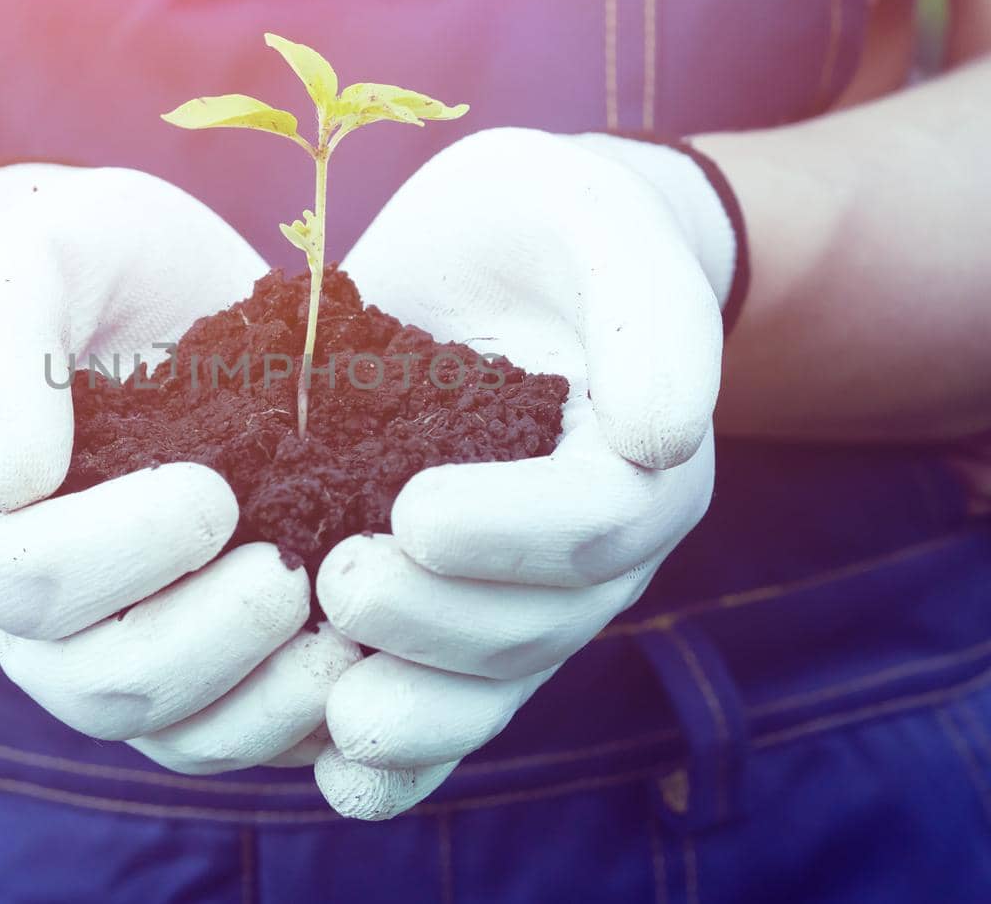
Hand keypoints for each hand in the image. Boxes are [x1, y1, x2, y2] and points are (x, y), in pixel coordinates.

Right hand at [0, 163, 360, 773]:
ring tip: (338, 628)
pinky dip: (300, 718)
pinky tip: (363, 657)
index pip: (24, 581)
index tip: (213, 488)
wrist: (157, 296)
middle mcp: (30, 618)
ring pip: (171, 732)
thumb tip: (11, 480)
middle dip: (202, 638)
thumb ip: (1, 344)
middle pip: (96, 683)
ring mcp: (113, 653)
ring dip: (261, 698)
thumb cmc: (94, 266)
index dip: (118, 552)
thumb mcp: (44, 255)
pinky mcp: (198, 673)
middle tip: (289, 569)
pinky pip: (237, 735)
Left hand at [313, 128, 731, 818]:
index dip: (510, 533)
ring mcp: (530, 594)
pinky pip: (447, 705)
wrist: (504, 263)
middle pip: (534, 622)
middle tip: (339, 583)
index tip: (410, 513)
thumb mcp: (596, 218)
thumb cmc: (550, 228)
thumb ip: (647, 313)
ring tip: (332, 704)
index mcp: (640, 459)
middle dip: (438, 621)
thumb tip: (658, 438)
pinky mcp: (459, 612)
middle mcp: (595, 549)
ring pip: (488, 683)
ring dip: (414, 707)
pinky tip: (335, 771)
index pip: (592, 521)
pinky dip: (401, 757)